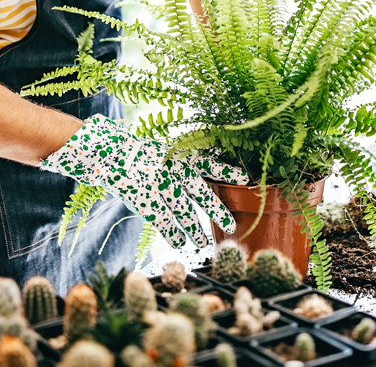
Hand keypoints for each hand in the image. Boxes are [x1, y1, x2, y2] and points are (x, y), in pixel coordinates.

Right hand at [41, 114, 247, 247]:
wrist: (109, 153)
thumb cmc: (142, 155)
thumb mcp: (167, 152)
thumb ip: (184, 165)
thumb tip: (209, 181)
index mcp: (180, 156)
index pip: (209, 163)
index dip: (226, 171)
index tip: (245, 178)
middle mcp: (173, 170)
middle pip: (201, 194)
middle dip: (218, 212)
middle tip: (231, 227)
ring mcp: (158, 185)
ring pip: (183, 213)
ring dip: (195, 231)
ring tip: (203, 244)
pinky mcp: (143, 198)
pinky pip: (162, 220)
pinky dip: (172, 233)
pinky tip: (180, 243)